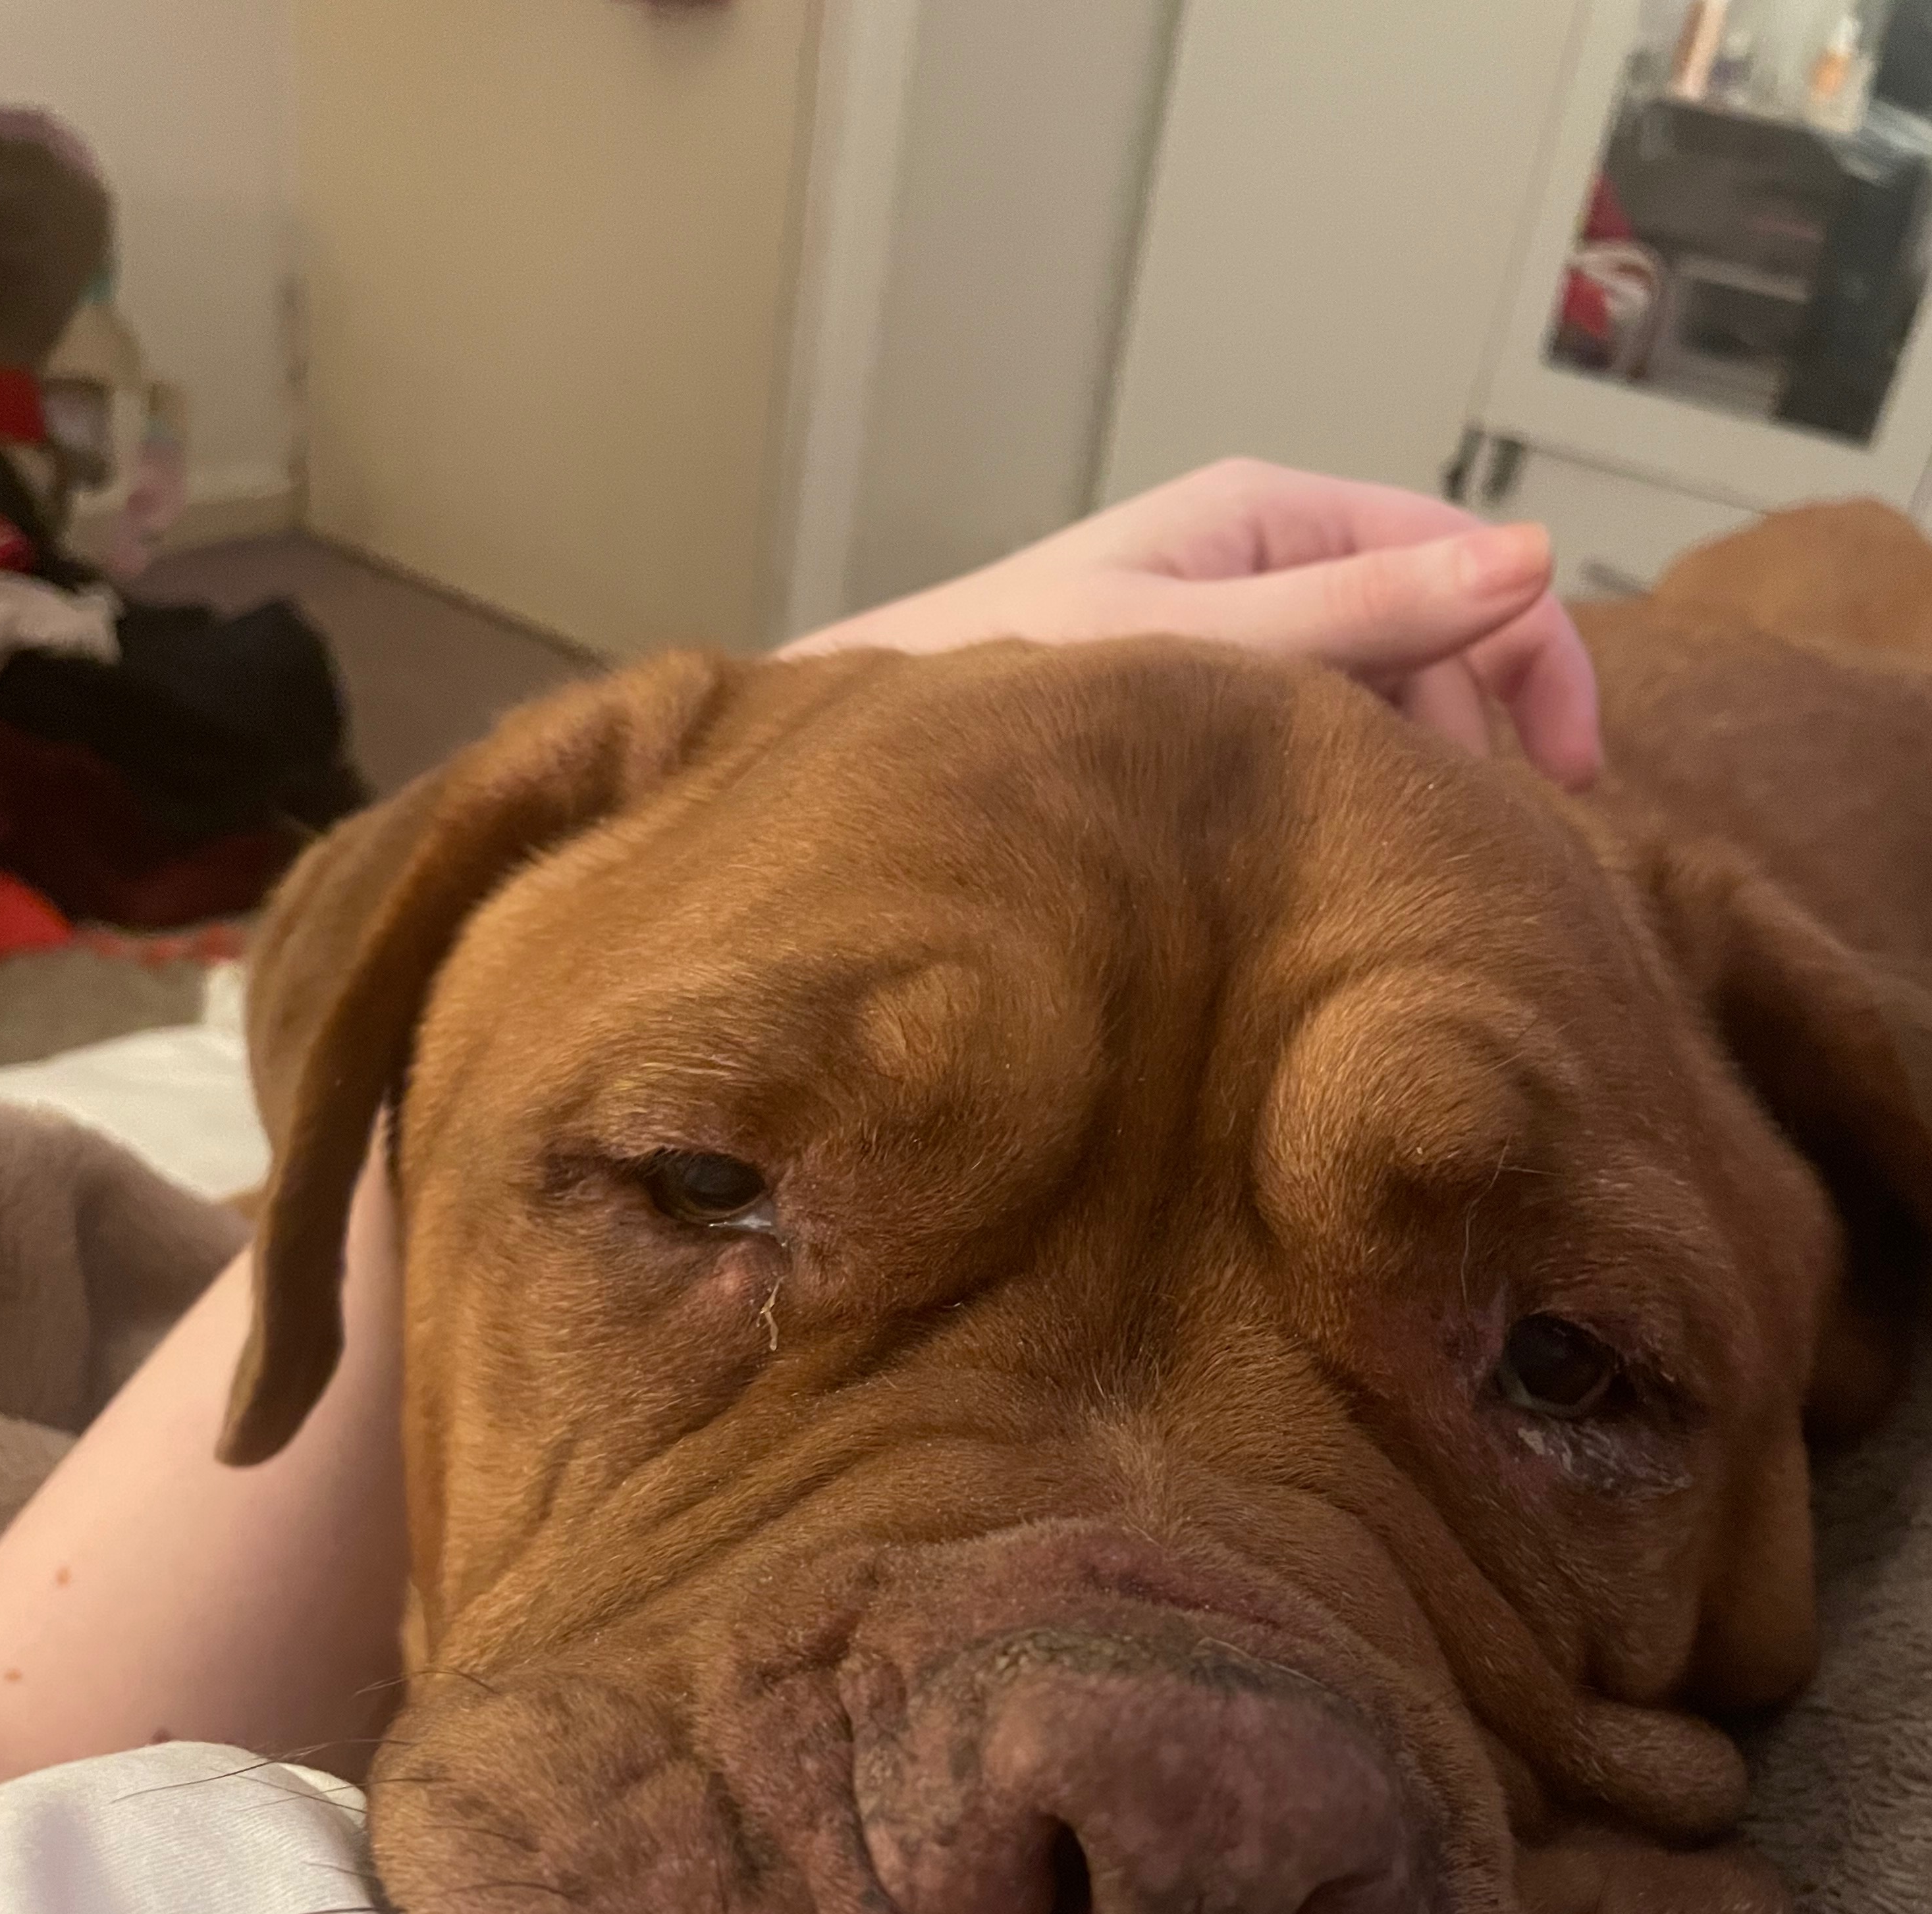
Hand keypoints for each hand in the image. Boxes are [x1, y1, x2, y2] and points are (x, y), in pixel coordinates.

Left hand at [784, 458, 1600, 788]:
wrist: (875, 766)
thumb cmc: (1013, 690)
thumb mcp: (1211, 648)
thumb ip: (1365, 611)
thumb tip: (1532, 559)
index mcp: (1271, 514)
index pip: (1465, 558)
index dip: (1539, 656)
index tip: (1572, 779)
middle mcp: (1261, 560)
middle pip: (1434, 632)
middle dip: (1475, 731)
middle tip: (1472, 851)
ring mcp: (1233, 634)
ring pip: (1379, 695)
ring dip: (1411, 773)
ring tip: (1391, 866)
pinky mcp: (1202, 707)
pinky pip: (1314, 739)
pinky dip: (1347, 792)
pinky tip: (1331, 861)